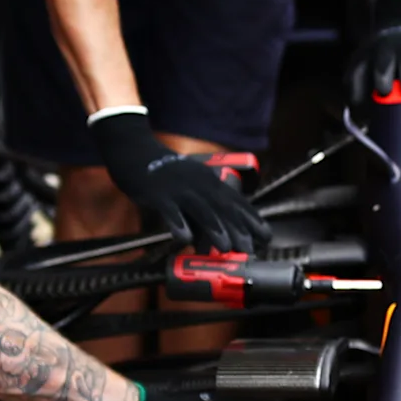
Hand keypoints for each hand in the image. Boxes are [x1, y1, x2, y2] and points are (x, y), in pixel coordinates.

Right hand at [90, 107, 267, 253]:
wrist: (134, 151)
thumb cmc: (165, 175)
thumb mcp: (190, 187)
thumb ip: (201, 209)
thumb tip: (213, 237)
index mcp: (209, 181)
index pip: (236, 202)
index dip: (252, 219)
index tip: (266, 236)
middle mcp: (199, 183)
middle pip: (223, 207)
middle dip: (239, 228)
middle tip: (251, 249)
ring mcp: (179, 187)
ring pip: (200, 208)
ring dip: (215, 228)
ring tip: (225, 247)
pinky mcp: (158, 192)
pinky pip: (169, 209)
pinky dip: (178, 223)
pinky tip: (183, 239)